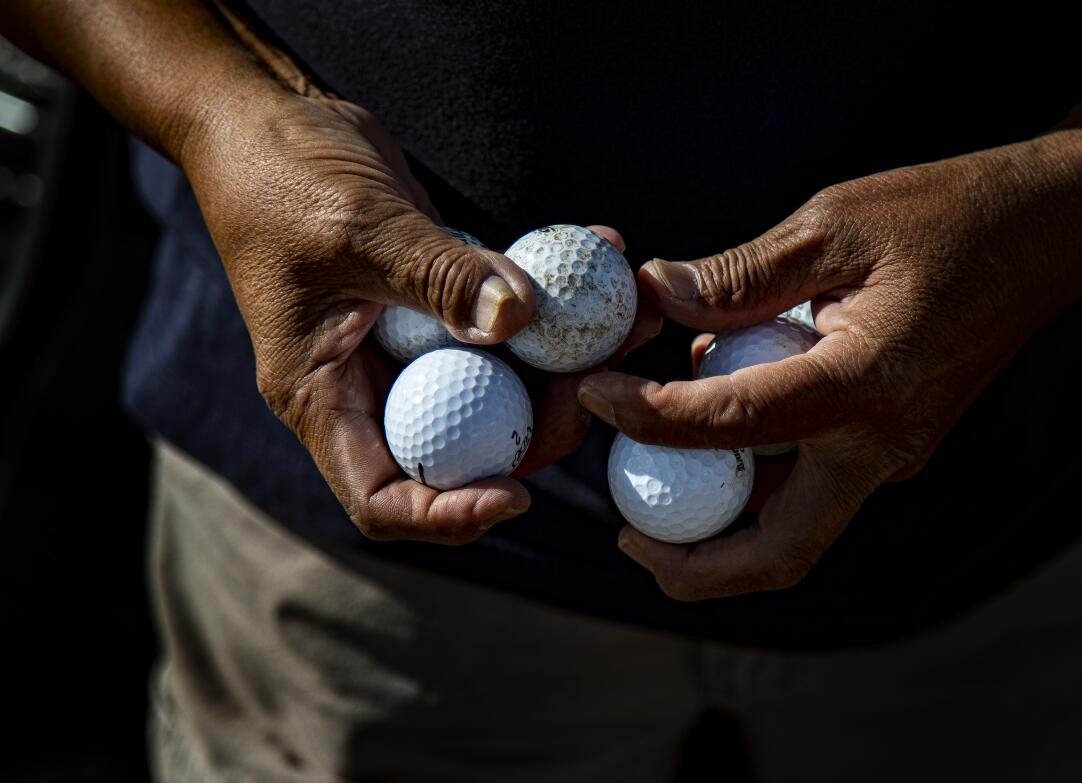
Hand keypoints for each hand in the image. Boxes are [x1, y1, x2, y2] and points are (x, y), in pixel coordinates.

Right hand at [177, 27, 658, 541]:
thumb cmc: (282, 173)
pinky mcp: (443, 304)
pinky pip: (507, 321)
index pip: (382, 496)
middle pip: (462, 447)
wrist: (271, 117)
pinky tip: (607, 252)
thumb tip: (520, 319)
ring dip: (568, 362)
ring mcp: (412, 347)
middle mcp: (370, 385)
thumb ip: (438, 277)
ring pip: (500, 386)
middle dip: (538, 429)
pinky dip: (557, 301)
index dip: (449, 515)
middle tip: (602, 383)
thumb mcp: (359, 227)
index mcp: (322, 396)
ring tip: (634, 320)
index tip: (518, 496)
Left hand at [579, 97, 1081, 598]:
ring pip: (793, 525)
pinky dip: (752, 472)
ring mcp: (892, 453)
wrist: (1048, 233)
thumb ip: (740, 273)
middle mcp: (882, 444)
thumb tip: (654, 295)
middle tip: (624, 536)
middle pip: (780, 553)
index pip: (734, 427)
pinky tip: (710, 419)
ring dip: (718, 520)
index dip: (648, 419)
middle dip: (694, 566)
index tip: (591, 392)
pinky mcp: (889, 442)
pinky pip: (810, 481)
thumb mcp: (834, 225)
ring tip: (647, 467)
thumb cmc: (946, 215)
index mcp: (867, 385)